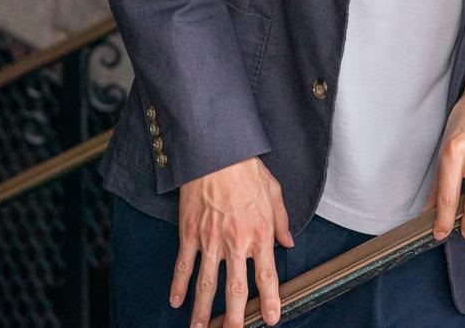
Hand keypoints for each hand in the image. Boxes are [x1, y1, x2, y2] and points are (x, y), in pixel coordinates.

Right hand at [171, 157, 293, 327]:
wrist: (216, 153)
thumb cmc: (246, 169)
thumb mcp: (274, 191)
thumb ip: (282, 220)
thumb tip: (289, 242)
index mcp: (259, 233)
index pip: (267, 275)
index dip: (271, 300)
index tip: (271, 319)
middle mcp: (236, 242)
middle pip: (236, 289)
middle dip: (236, 317)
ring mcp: (210, 241)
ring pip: (207, 284)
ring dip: (203, 311)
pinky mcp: (190, 234)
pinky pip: (183, 265)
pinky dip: (178, 285)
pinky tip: (176, 301)